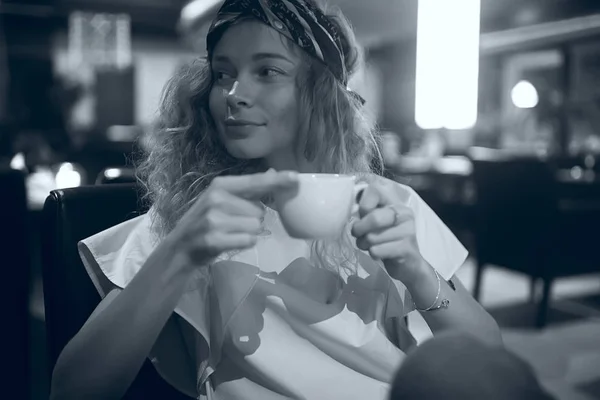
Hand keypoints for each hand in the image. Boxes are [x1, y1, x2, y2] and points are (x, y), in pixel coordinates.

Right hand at [169, 169, 298, 268]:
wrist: (179, 248)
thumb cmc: (204, 222)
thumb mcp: (220, 199)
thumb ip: (247, 188)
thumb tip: (272, 173)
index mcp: (220, 185)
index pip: (255, 181)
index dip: (277, 180)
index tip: (295, 177)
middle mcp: (217, 198)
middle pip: (260, 210)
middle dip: (253, 219)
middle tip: (232, 224)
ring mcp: (214, 219)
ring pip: (256, 227)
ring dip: (248, 233)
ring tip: (229, 234)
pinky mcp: (215, 239)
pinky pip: (248, 240)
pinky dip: (243, 243)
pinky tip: (228, 242)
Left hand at [350, 180, 426, 283]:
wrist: (410, 266)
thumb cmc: (388, 242)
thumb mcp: (378, 223)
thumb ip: (367, 213)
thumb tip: (347, 207)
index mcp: (396, 204)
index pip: (374, 190)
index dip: (363, 205)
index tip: (362, 216)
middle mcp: (405, 214)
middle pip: (373, 217)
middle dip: (359, 229)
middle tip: (359, 235)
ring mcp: (408, 231)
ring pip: (372, 237)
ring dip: (365, 244)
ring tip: (371, 246)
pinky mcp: (406, 249)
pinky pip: (377, 250)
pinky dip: (373, 254)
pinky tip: (380, 254)